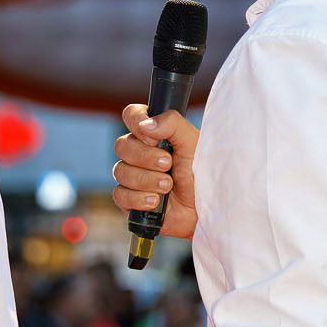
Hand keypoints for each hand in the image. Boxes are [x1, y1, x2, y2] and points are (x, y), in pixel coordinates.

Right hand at [112, 104, 200, 240]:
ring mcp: (133, 176)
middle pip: (122, 145)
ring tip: (168, 186)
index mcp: (154, 134)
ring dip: (147, 180)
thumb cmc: (203, 175)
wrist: (205, 210)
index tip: (154, 137)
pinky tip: (156, 201)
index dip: (137, 122)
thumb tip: (145, 125)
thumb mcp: (194, 143)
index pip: (132, 115)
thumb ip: (172, 124)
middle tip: (168, 165)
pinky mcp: (129, 199)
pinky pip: (120, 194)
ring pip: (120, 171)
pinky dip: (139, 198)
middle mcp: (140, 153)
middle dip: (146, 157)